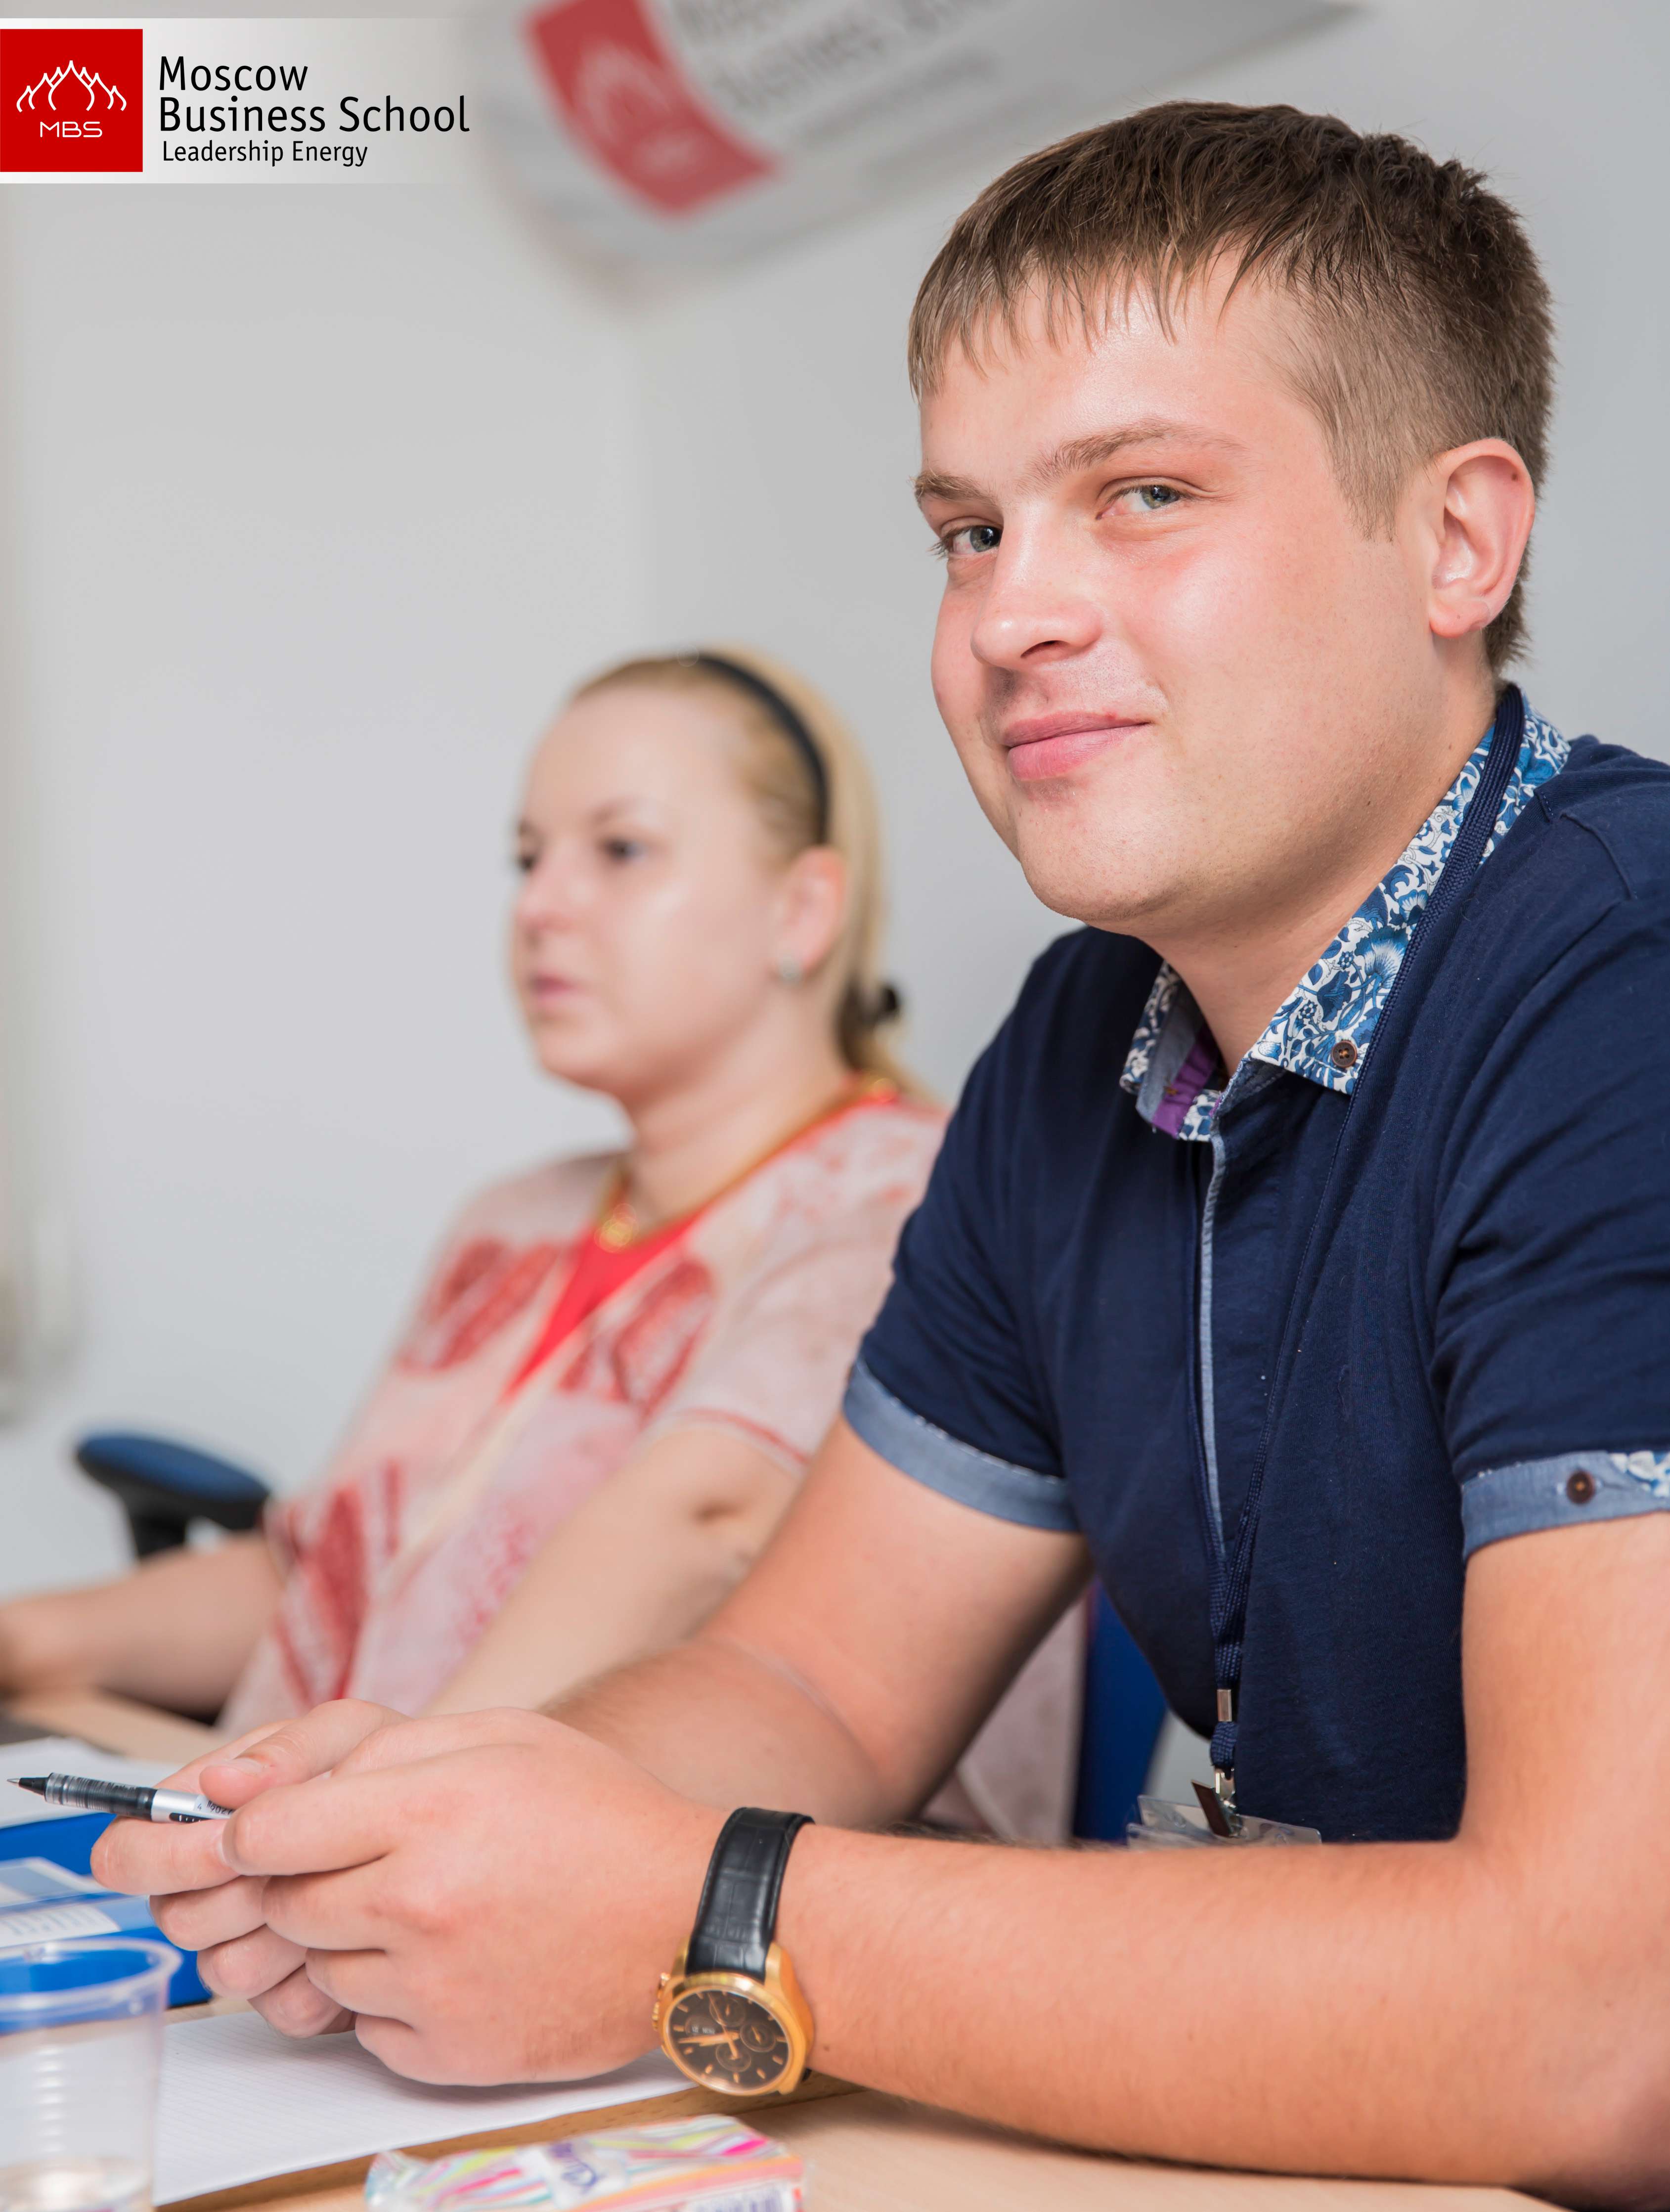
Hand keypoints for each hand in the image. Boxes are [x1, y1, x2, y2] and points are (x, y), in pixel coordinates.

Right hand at [92, 1700, 402, 2034]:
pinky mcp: (292, 1995)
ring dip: (285, 1929)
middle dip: (238, 1889)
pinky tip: (357, 1931)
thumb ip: (286, 1750)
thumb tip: (219, 1781)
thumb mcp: (349, 1734)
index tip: (226, 1842)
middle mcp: (214, 1889)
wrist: (449, 1824)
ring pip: (224, 1969)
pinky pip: (281, 2008)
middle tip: (299, 1862)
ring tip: (340, 1888)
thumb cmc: (390, 1768)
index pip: (127, 1851)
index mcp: (206, 1822)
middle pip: (174, 1917)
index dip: (162, 1854)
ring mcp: (249, 1946)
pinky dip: (323, 1972)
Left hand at [142, 1704, 721, 2082]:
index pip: (268, 1833)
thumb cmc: (602, 1815)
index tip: (268, 1829)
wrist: (689, 1918)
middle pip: (285, 1905)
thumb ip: (390, 1747)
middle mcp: (420, 1903)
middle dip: (302, 1882)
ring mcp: (433, 1987)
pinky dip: (389, 2001)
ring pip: (320, 1970)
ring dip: (347, 1942)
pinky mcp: (450, 2053)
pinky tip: (450, 1963)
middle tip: (361, 1866)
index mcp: (430, 1811)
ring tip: (421, 1912)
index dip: (255, 1827)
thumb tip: (294, 1787)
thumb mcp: (505, 1735)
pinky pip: (366, 2030)